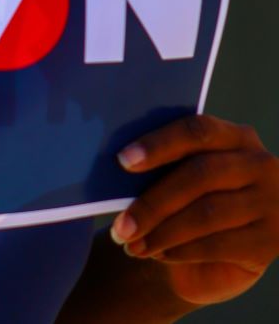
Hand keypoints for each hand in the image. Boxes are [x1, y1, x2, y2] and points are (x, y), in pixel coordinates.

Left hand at [110, 114, 278, 306]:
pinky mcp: (272, 241)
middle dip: (152, 203)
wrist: (223, 254)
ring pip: (206, 214)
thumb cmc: (192, 201)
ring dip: (162, 233)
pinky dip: (181, 251)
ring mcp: (272, 203)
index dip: (159, 144)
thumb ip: (164, 165)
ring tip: (132, 244)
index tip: (123, 161)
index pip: (197, 131)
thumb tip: (120, 165)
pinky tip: (158, 254)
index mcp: (236, 137)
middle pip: (199, 175)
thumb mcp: (183, 175)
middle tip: (120, 226)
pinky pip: (218, 245)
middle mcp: (261, 165)